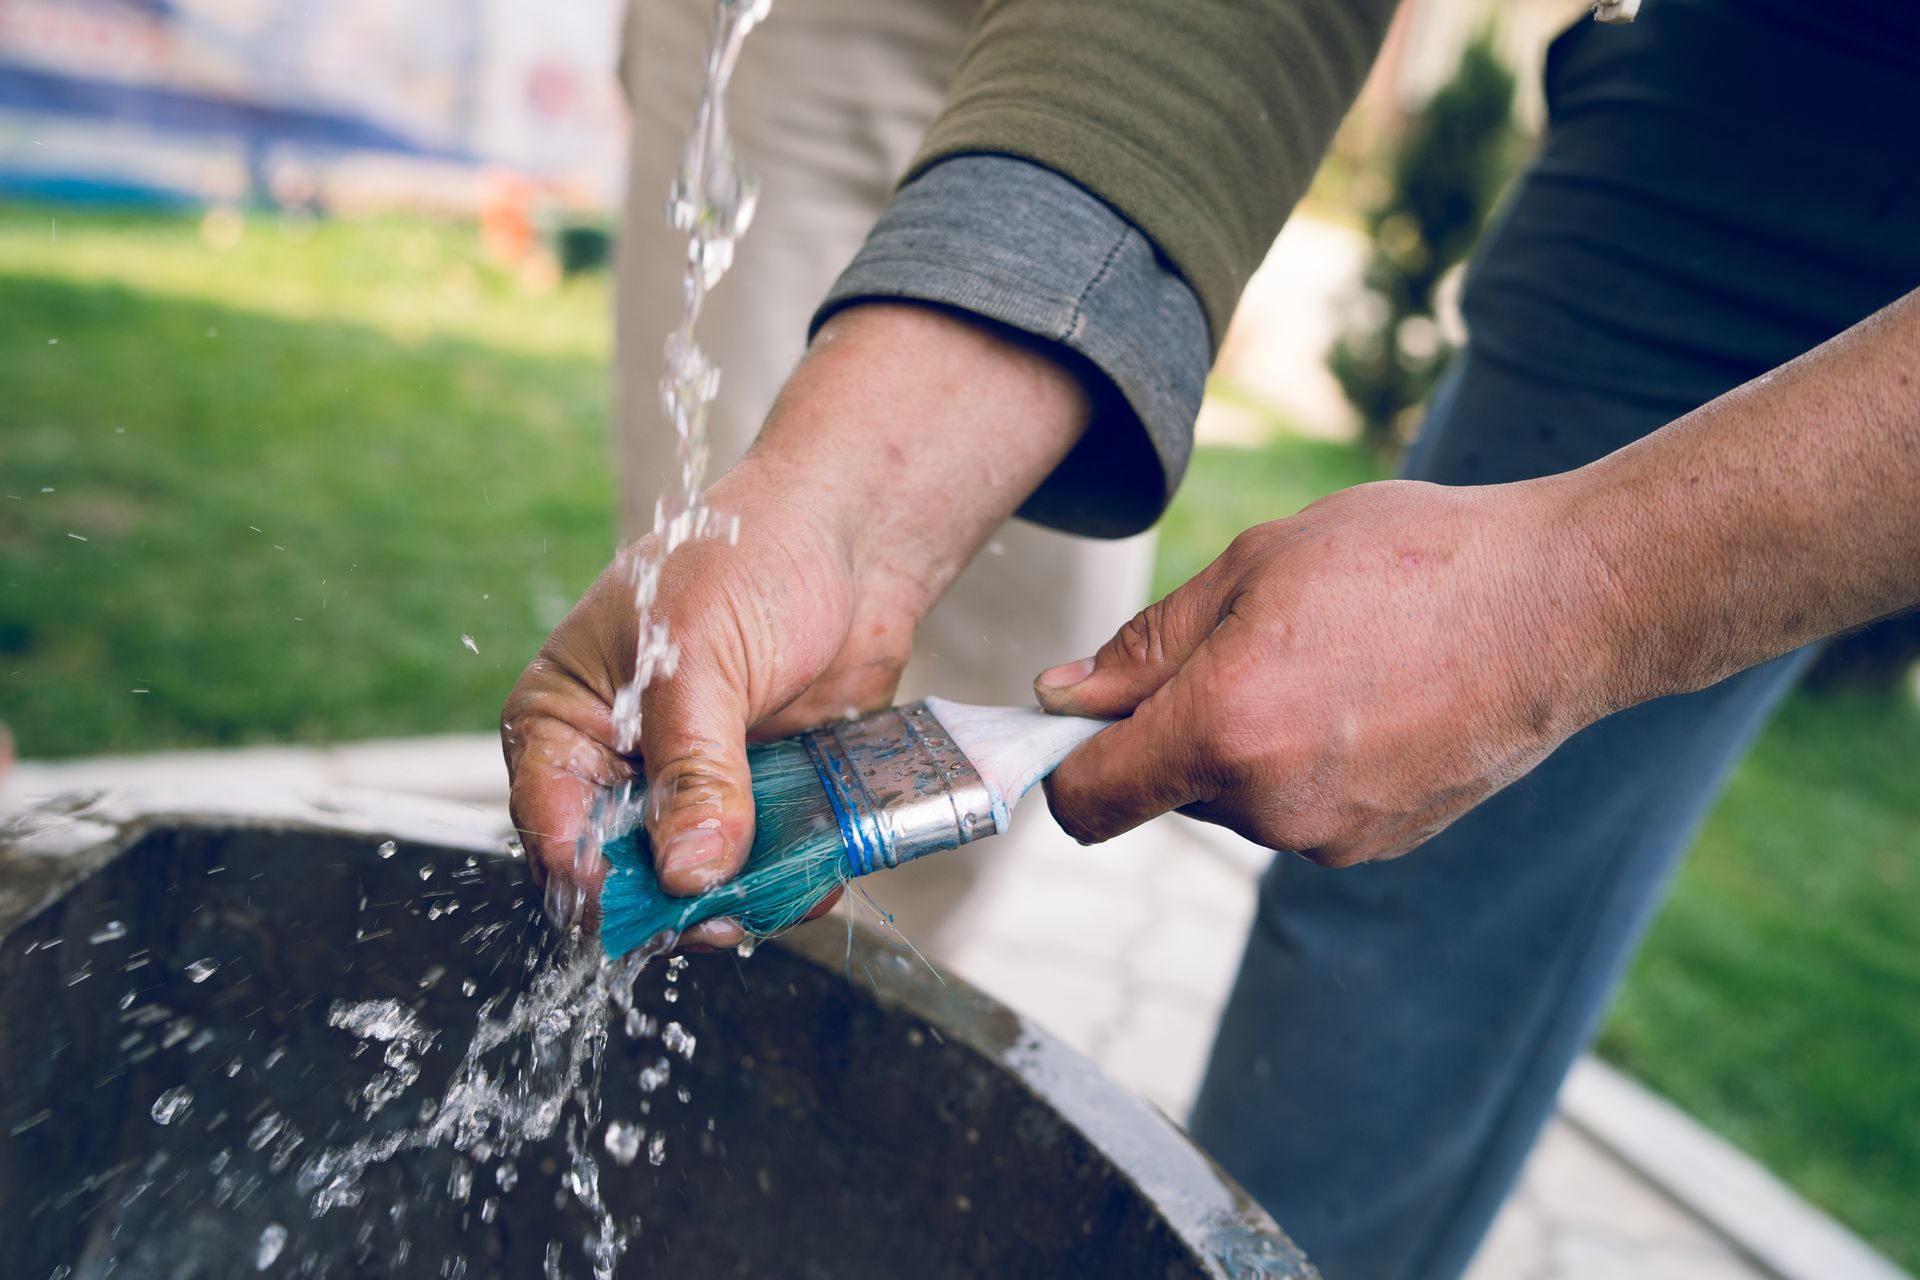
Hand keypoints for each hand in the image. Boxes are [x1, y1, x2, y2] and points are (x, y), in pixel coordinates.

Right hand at [500, 485, 901, 943]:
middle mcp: (621, 763)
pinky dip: (789, 881)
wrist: (855, 536)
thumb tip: (688, 871)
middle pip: (622, 871)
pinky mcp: (761, 799)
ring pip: (697, 882)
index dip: (588, 873)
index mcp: (568, 717)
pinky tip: (815, 876)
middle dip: (668, 902)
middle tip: (717, 915)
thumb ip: (695, 767)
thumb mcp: (704, 657)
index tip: (639, 902)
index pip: (551, 820)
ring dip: (736, 900)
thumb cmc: (752, 556)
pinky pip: (765, 866)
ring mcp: (694, 786)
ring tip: (773, 895)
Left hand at [1035, 478, 1612, 865]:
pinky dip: (1306, 764)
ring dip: (1247, 742)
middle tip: (1253, 639)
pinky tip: (1369, 698)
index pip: (1089, 800)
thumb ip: (1146, 646)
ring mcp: (1331, 838)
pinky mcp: (1380, 846)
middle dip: (1178, 726)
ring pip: (1236, 796)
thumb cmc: (1411, 560)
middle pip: (1165, 787)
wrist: (1567, 604)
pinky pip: (1298, 810)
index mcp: (1223, 729)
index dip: (1063, 765)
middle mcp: (1271, 806)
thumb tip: (1063, 697)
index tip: (1073, 724)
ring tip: (1331, 660)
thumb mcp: (1255, 566)